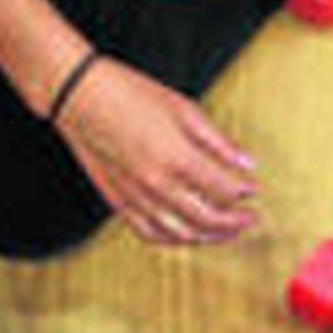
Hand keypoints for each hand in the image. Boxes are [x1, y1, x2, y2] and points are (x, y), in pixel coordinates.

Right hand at [55, 56, 260, 247]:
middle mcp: (158, 184)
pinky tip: (188, 234)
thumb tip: (247, 163)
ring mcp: (137, 197)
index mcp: (177, 158)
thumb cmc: (129, 93)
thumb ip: (218, 141)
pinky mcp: (119, 202)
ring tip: (226, 232)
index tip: (253, 190)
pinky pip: (151, 233)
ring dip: (210, 236)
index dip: (244, 192)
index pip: (224, 190)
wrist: (79, 96)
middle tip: (251, 220)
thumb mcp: (183, 108)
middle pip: (208, 218)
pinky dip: (174, 239)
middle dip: (235, 223)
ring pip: (182, 233)